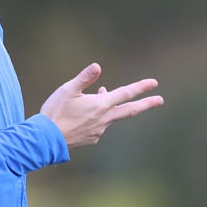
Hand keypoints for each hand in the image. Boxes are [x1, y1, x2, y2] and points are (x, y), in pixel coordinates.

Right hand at [39, 63, 162, 147]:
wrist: (46, 140)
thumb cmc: (55, 112)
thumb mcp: (68, 90)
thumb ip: (84, 78)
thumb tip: (98, 66)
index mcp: (101, 105)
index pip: (126, 93)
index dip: (141, 87)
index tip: (154, 83)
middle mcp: (105, 119)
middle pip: (130, 110)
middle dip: (146, 104)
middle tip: (160, 100)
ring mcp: (100, 130)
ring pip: (110, 116)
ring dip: (109, 106)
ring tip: (101, 94)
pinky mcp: (92, 138)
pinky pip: (99, 125)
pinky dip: (99, 117)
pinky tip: (86, 115)